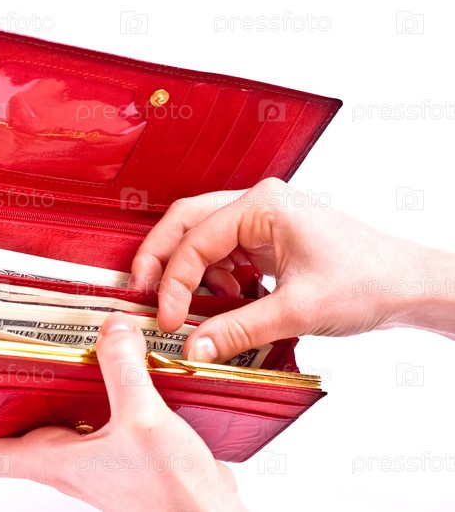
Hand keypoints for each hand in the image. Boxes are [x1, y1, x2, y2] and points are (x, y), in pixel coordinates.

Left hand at [0, 312, 244, 511]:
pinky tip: (120, 373)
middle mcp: (71, 463)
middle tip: (20, 355)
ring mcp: (97, 461)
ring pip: (64, 424)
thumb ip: (123, 369)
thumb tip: (110, 328)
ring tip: (69, 353)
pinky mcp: (124, 455)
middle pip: (24, 431)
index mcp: (58, 461)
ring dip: (63, 393)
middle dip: (20, 394)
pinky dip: (100, 398)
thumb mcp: (142, 418)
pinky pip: (99, 423)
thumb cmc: (171, 492)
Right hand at [130, 177, 454, 362]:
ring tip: (185, 304)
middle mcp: (259, 205)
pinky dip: (214, 276)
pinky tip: (223, 299)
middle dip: (161, 258)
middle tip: (142, 291)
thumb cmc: (370, 279)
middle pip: (186, 222)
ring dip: (188, 269)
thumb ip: (237, 330)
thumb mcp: (297, 310)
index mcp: (262, 206)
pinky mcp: (270, 239)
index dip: (174, 281)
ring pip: (202, 235)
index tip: (168, 317)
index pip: (195, 239)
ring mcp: (264, 220)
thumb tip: (194, 347)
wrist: (410, 285)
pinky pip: (225, 251)